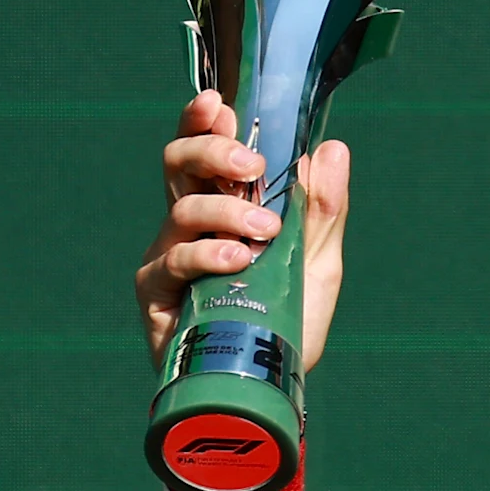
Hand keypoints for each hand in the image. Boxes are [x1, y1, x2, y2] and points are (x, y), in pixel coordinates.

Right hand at [134, 89, 352, 372]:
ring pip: (181, 207)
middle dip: (210, 150)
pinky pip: (174, 260)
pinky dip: (206, 253)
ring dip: (226, 210)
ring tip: (265, 231)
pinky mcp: (156, 294)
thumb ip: (323, 209)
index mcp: (223, 205)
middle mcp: (189, 223)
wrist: (268, 387)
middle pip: (179, 163)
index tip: (220, 103)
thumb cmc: (286, 322)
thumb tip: (333, 147)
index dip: (202, 120)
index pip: (205, 150)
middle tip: (250, 162)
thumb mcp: (317, 263)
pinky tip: (235, 258)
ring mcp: (169, 255)